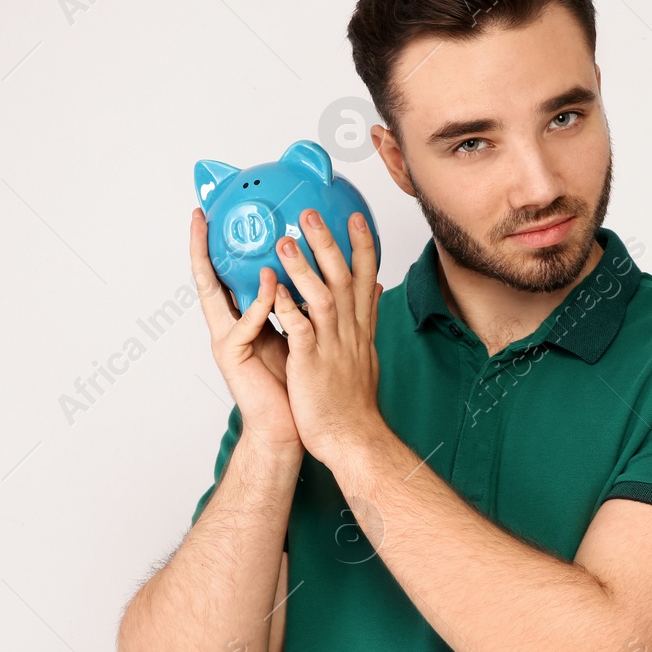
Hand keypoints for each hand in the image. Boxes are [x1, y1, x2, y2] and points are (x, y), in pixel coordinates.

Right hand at [189, 207, 305, 454]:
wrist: (291, 425)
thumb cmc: (296, 382)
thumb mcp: (299, 332)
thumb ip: (299, 303)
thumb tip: (322, 271)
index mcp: (243, 318)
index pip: (225, 274)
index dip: (217, 245)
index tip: (214, 213)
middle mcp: (229, 325)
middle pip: (208, 278)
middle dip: (201, 247)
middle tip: (200, 216)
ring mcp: (227, 340)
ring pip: (218, 295)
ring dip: (230, 265)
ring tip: (236, 237)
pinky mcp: (233, 357)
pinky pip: (247, 322)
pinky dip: (260, 301)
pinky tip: (272, 282)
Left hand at [271, 207, 383, 466]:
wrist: (353, 438)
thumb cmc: (353, 402)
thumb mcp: (366, 354)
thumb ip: (367, 319)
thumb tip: (375, 292)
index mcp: (360, 328)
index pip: (365, 277)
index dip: (362, 245)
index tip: (355, 217)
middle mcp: (349, 330)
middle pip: (343, 277)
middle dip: (328, 242)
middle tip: (311, 213)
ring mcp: (331, 345)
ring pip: (322, 297)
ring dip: (304, 268)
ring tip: (285, 241)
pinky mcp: (312, 363)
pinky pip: (300, 330)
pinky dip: (289, 308)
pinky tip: (275, 290)